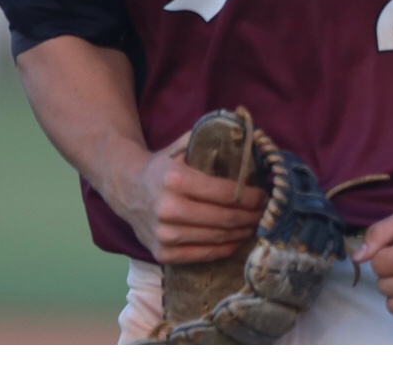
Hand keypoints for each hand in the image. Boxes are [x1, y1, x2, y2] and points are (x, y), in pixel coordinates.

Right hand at [110, 130, 266, 264]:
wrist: (126, 188)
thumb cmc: (163, 167)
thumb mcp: (184, 147)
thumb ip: (213, 139)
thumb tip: (249, 136)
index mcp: (176, 180)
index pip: (227, 193)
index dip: (252, 197)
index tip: (265, 195)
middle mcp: (168, 209)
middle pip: (225, 218)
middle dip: (252, 216)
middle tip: (266, 212)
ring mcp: (163, 235)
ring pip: (217, 238)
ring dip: (242, 232)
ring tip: (255, 224)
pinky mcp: (162, 254)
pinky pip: (203, 255)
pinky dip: (225, 249)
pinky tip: (237, 239)